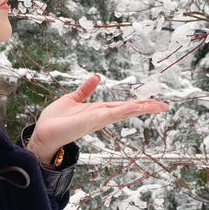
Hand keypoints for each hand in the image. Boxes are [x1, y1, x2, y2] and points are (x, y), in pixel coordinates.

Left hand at [26, 75, 168, 164]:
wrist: (43, 132)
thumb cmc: (55, 119)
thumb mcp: (72, 99)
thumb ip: (85, 89)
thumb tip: (97, 77)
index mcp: (98, 110)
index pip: (123, 105)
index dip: (138, 103)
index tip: (153, 101)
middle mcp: (102, 116)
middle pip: (129, 110)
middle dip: (147, 107)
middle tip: (165, 105)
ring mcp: (99, 119)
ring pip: (125, 112)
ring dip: (142, 108)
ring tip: (159, 106)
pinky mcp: (92, 120)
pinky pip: (112, 114)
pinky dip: (125, 110)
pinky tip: (137, 106)